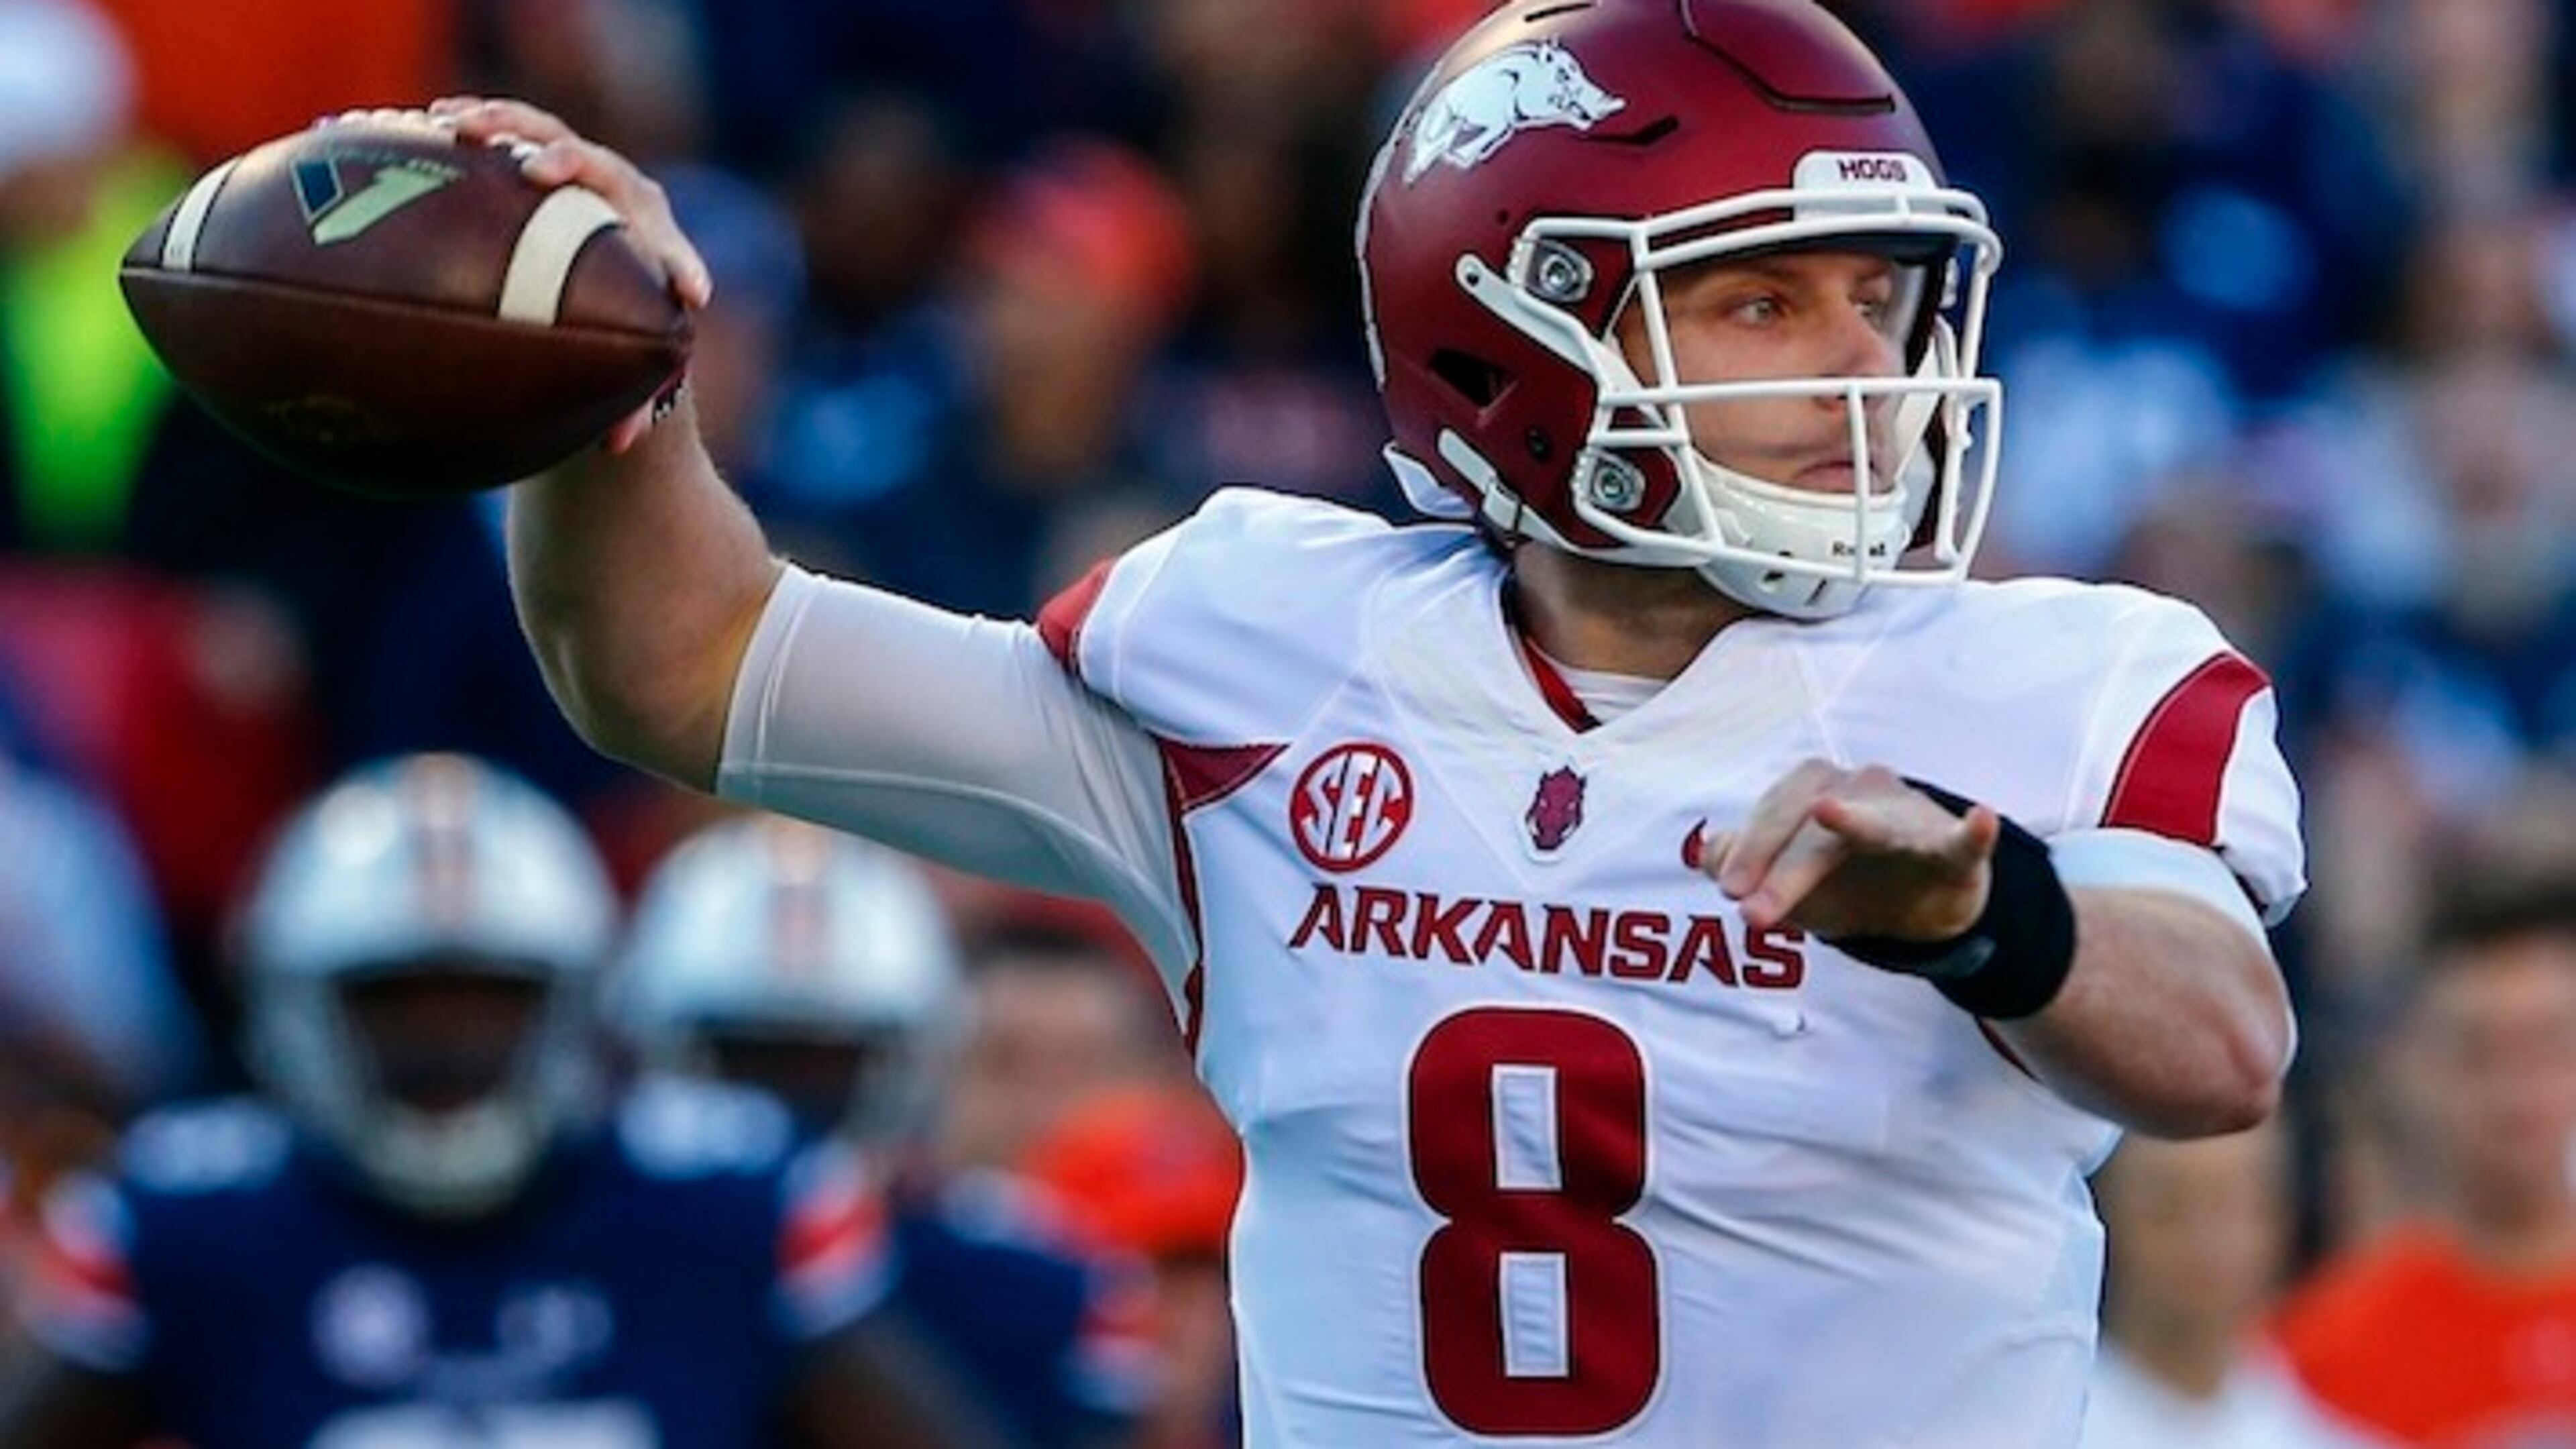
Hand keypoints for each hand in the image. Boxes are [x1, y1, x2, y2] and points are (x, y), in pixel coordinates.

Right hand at [427, 96, 712, 452]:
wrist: (607, 257)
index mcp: (650, 233)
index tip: (679, 284)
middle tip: (534, 172)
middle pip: (595, 166)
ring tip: (450, 127)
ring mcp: (569, 162)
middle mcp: (616, 188)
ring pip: (535, 131)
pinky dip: (460, 125)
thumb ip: (634, 398)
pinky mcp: (526, 151)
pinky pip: (494, 130)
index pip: (664, 243)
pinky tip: (410, 127)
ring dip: (498, 125)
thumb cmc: (622, 313)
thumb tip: (618, 448)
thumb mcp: (630, 353)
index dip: (675, 261)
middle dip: (565, 163)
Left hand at [1699, 760, 1998, 941]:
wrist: (1923, 898)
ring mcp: (1909, 816)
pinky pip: (1962, 840)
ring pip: (1877, 825)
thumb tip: (1709, 858)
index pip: (1775, 815)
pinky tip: (1980, 818)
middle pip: (1814, 825)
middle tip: (1753, 915)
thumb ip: (1740, 863)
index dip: (1751, 850)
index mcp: (1814, 791)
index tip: (1729, 892)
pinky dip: (1973, 832)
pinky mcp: (1951, 850)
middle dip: (1781, 866)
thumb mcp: (1786, 875)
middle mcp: (1861, 790)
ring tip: (1827, 812)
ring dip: (1850, 826)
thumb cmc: (1845, 876)